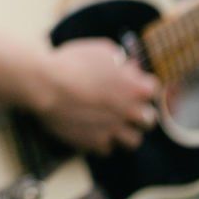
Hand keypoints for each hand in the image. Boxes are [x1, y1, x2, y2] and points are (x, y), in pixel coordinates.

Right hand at [30, 39, 159, 155]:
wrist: (45, 85)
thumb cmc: (72, 63)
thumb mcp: (100, 49)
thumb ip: (119, 60)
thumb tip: (125, 66)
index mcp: (135, 88)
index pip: (153, 89)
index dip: (141, 84)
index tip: (130, 81)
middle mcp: (130, 112)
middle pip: (149, 120)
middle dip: (140, 113)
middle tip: (125, 107)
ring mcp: (113, 130)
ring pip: (133, 141)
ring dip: (125, 132)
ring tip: (113, 124)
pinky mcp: (94, 142)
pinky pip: (106, 148)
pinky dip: (102, 141)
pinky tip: (92, 131)